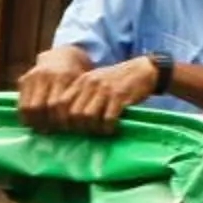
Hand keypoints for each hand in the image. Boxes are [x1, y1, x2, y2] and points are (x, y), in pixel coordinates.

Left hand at [19, 60, 151, 135]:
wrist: (143, 70)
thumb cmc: (118, 81)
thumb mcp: (95, 83)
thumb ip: (81, 96)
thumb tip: (66, 120)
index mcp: (81, 81)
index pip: (59, 103)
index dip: (60, 120)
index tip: (69, 130)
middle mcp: (90, 84)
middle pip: (73, 113)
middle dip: (79, 127)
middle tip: (89, 132)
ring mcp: (104, 89)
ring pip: (88, 116)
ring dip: (94, 128)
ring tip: (101, 130)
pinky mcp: (119, 96)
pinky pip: (108, 118)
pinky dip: (108, 127)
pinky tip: (112, 128)